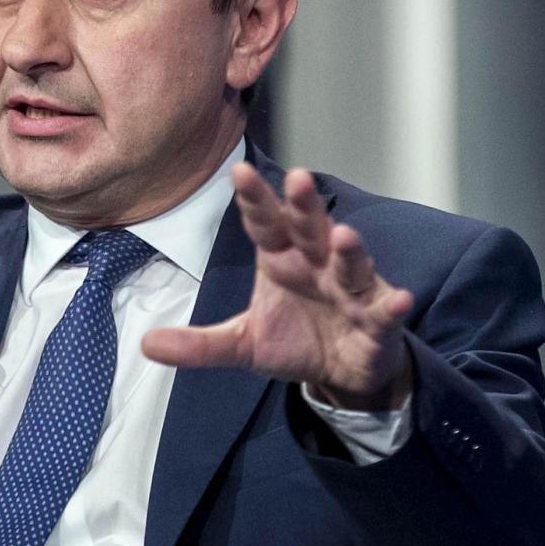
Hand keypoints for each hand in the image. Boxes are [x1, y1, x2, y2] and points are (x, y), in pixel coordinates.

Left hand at [142, 162, 413, 409]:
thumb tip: (146, 344)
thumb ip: (199, 344)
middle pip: (311, 228)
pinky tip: (398, 299)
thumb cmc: (295, 341)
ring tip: (345, 234)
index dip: (255, 200)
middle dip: (305, 206)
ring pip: (351, 263)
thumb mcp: (242, 344)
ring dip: (351, 249)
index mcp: (282, 259)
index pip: (265, 223)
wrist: (341, 373)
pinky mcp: (378, 320)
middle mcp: (318, 264)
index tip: (240, 172)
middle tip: (297, 178)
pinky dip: (392, 305)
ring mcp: (351, 289)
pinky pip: (385, 310)